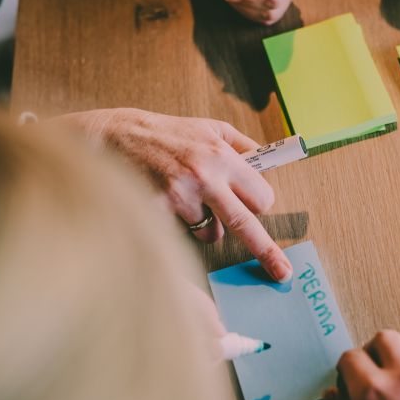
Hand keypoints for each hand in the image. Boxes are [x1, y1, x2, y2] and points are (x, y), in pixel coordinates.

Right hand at [62, 108, 292, 282]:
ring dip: (206, 225)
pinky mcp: (157, 212)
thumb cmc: (169, 133)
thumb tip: (276, 160)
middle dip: (265, 250)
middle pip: (245, 224)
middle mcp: (204, 176)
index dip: (260, 203)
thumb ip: (245, 146)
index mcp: (222, 156)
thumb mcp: (212, 127)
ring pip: (211, 234)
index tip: (258, 207)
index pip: (261, 197)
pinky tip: (167, 204)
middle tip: (282, 271)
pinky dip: (181, 227)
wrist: (117, 137)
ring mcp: (179, 197)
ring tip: (187, 199)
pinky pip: (184, 235)